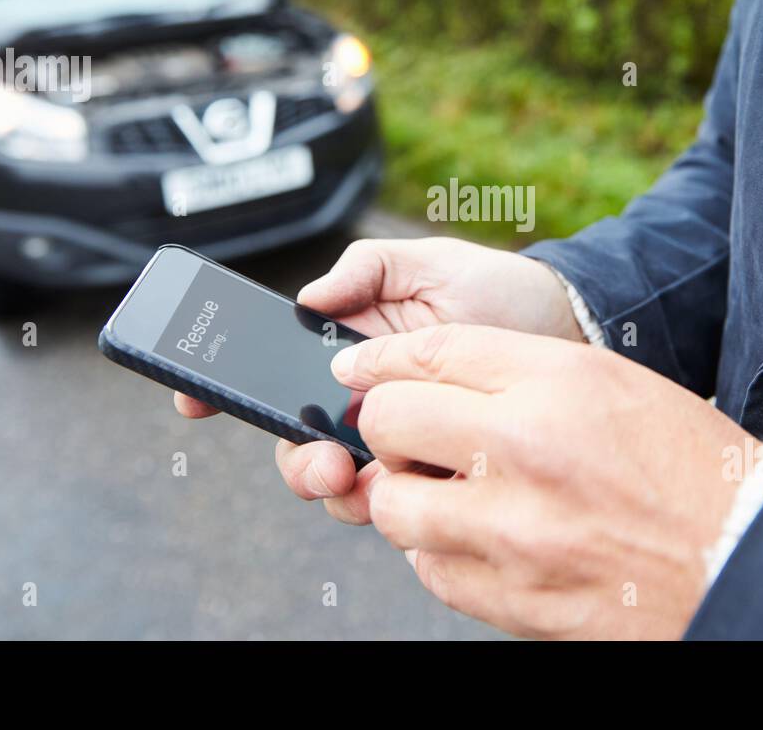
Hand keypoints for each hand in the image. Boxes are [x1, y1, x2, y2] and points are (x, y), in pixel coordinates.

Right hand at [174, 237, 582, 522]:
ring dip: (334, 486)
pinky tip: (409, 484)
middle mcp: (364, 400)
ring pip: (339, 480)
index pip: (274, 372)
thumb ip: (365, 269)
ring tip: (357, 476)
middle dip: (293, 460)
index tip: (191, 397)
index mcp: (348, 348)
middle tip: (321, 461)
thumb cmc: (496, 290)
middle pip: (296, 442)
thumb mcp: (427, 261)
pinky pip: (397, 498)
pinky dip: (389, 500)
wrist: (571, 324)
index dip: (224, 385)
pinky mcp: (437, 465)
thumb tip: (307, 298)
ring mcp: (398, 438)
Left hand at [328, 323, 758, 639]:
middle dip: (388, 425)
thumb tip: (426, 371)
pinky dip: (441, 551)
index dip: (382, 357)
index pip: (432, 351)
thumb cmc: (686, 466)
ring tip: (450, 491)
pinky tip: (479, 537)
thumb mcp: (613, 382)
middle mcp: (525, 449)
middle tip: (413, 435)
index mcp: (556, 382)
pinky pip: (429, 569)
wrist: (744, 558)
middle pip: (391, 420)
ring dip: (408, 495)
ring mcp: (513, 532)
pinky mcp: (511, 598)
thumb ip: (517, 371)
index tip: (360, 369)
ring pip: (394, 505)